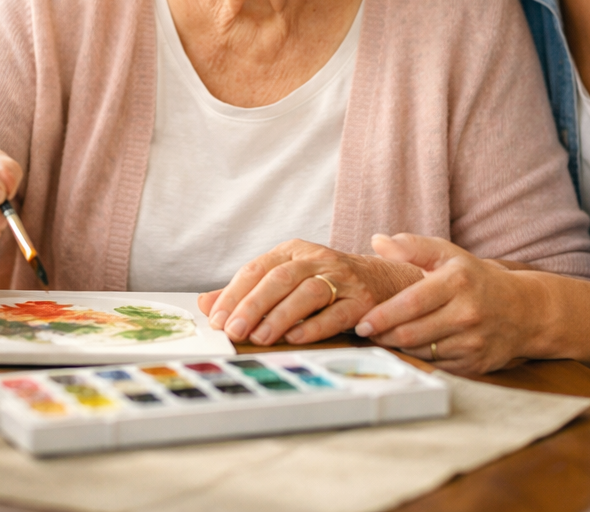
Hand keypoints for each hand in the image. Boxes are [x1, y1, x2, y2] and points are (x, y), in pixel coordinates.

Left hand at [197, 238, 422, 345]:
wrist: (384, 280)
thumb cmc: (327, 282)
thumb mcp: (286, 279)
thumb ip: (248, 292)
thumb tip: (206, 304)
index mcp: (293, 251)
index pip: (258, 268)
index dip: (235, 293)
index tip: (217, 318)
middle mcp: (317, 259)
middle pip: (280, 278)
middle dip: (253, 305)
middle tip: (234, 330)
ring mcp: (343, 278)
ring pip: (308, 292)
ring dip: (281, 316)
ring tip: (261, 337)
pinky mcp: (363, 300)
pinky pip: (337, 312)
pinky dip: (315, 326)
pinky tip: (296, 338)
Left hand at [353, 233, 541, 374]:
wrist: (523, 311)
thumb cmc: (475, 278)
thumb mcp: (448, 254)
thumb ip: (412, 246)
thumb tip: (377, 241)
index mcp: (457, 281)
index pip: (411, 303)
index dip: (383, 315)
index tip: (362, 323)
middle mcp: (467, 313)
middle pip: (412, 333)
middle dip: (383, 335)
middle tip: (366, 331)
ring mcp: (473, 342)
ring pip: (421, 352)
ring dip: (398, 346)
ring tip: (384, 336)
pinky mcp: (475, 364)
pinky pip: (435, 364)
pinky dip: (418, 357)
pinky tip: (410, 346)